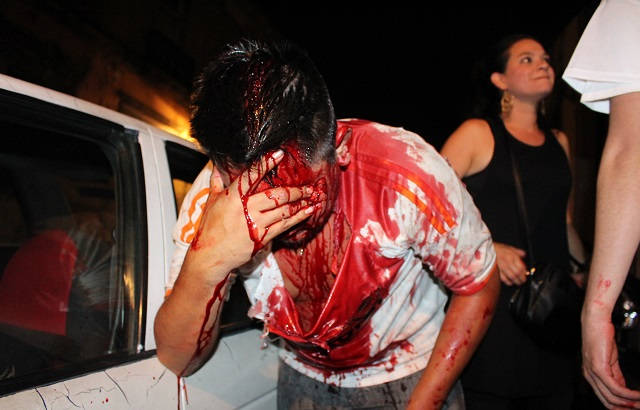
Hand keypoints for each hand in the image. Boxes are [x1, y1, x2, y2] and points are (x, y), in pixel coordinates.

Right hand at [187, 150, 316, 272]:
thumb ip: (216, 183)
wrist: (210, 255)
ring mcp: (255, 223)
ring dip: (301, 203)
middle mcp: (246, 208)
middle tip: (309, 186)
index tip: (279, 154)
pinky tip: (308, 212)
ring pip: (283, 210)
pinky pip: (284, 225)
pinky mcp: (262, 237)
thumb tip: (216, 167)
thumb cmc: (209, 228)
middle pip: (276, 195)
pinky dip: (298, 218)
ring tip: (314, 197)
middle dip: (295, 190)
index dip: (266, 164)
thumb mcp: (211, 202)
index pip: (251, 175)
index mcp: (233, 197)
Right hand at [494, 243, 526, 285]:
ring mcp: (502, 267)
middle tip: (523, 280)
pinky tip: (510, 282)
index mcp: (511, 256)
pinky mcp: (496, 271)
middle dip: (521, 278)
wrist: (485, 249)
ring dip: (516, 281)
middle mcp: (507, 262)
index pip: (521, 266)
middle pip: (517, 273)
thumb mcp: (508, 247)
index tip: (525, 274)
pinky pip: (504, 279)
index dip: (524, 272)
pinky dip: (508, 282)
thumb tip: (523, 254)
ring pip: (512, 277)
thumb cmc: (496, 248)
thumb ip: (517, 251)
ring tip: (518, 282)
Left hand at [582, 312, 639, 408]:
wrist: (595, 321)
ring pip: (612, 397)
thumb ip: (616, 375)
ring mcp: (592, 372)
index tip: (633, 408)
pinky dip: (629, 394)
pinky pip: (615, 387)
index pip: (605, 399)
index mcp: (590, 375)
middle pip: (608, 402)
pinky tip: (637, 395)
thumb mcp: (610, 360)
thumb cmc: (600, 336)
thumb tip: (624, 389)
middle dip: (625, 409)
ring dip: (630, 403)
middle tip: (638, 408)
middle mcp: (589, 375)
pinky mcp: (598, 368)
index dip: (620, 408)